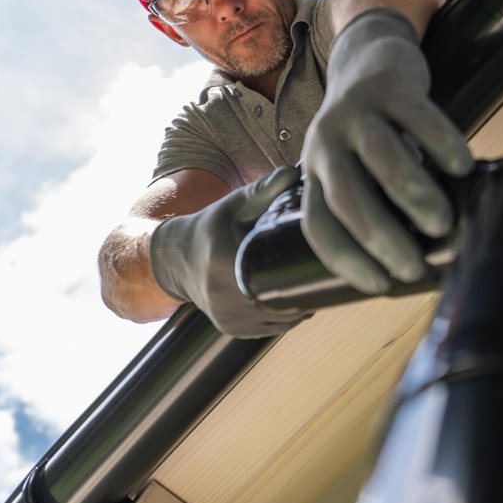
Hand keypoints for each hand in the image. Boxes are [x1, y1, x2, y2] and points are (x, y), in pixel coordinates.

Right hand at [149, 166, 311, 336]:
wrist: (176, 259)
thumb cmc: (212, 227)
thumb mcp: (235, 204)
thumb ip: (264, 190)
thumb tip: (295, 173)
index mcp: (225, 263)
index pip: (278, 278)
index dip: (304, 275)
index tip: (321, 263)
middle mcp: (224, 297)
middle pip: (285, 302)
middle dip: (307, 289)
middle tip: (326, 271)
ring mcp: (228, 319)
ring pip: (281, 320)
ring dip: (300, 305)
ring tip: (312, 282)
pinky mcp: (231, 330)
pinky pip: (270, 328)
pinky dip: (285, 315)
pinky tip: (293, 296)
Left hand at [301, 8, 473, 294]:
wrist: (369, 56)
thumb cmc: (370, 131)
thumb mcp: (354, 165)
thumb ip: (377, 201)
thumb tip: (420, 261)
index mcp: (315, 172)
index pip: (318, 224)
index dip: (345, 260)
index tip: (381, 285)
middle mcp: (326, 143)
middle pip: (346, 196)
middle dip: (381, 239)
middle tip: (414, 268)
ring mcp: (356, 112)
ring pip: (382, 157)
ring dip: (413, 197)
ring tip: (441, 224)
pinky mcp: (390, 87)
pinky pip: (419, 117)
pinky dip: (443, 145)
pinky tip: (462, 168)